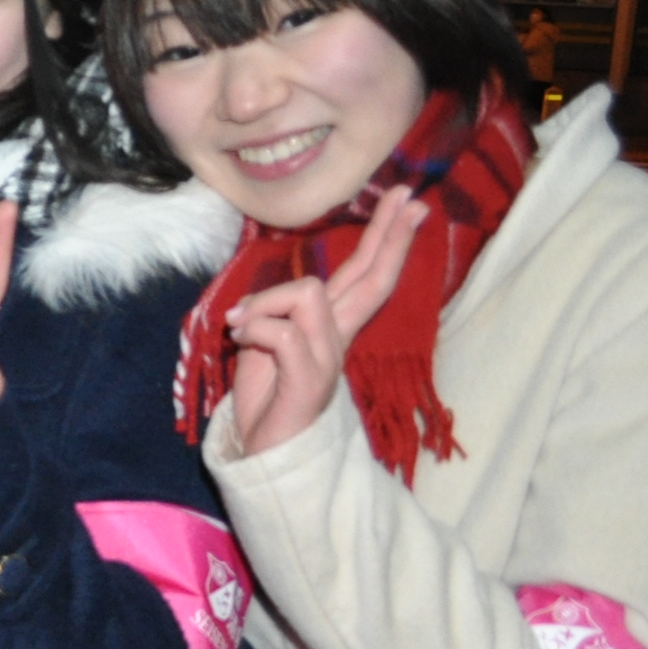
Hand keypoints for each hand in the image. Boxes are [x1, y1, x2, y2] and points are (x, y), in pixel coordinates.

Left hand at [227, 188, 422, 458]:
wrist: (263, 452)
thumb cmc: (264, 397)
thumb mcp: (264, 343)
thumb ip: (277, 313)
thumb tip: (274, 294)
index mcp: (330, 327)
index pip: (365, 275)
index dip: (386, 239)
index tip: (407, 202)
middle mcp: (336, 338)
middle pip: (370, 277)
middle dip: (388, 234)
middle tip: (407, 196)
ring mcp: (326, 358)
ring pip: (308, 293)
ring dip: (265, 302)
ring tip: (241, 326)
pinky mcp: (308, 380)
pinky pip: (281, 332)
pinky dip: (253, 329)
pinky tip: (240, 342)